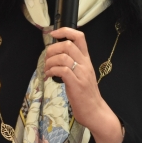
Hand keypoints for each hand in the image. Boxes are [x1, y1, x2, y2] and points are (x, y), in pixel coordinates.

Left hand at [45, 27, 122, 142]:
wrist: (95, 111)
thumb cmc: (86, 94)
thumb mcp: (81, 74)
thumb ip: (73, 63)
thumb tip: (56, 55)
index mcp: (86, 60)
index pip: (80, 37)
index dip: (65, 31)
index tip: (53, 34)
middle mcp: (85, 64)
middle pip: (68, 45)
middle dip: (52, 49)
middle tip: (46, 59)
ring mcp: (81, 74)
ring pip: (63, 57)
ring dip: (49, 61)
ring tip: (46, 69)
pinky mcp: (76, 84)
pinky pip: (62, 70)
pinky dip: (51, 71)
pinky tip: (48, 76)